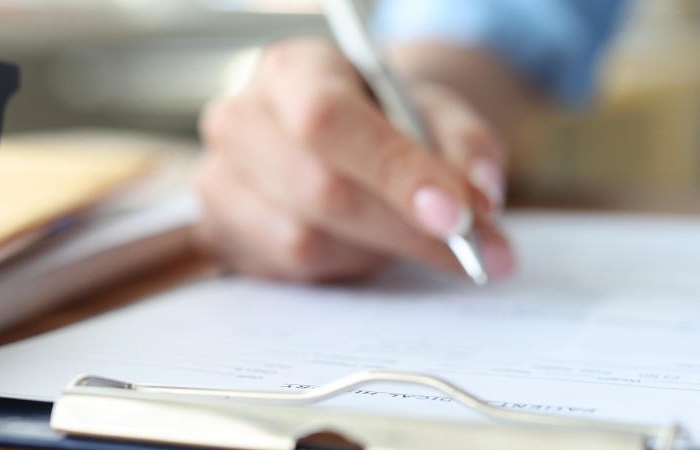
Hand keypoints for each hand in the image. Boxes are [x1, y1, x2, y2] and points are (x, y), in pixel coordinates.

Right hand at [195, 38, 514, 282]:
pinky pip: (288, 274)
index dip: (394, 172)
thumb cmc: (388, 120)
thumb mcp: (439, 114)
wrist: (348, 135)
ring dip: (375, 252)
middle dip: (405, 228)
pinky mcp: (219, 235)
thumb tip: (480, 201)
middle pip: (320, 190)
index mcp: (291, 71)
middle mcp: (241, 121)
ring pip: (305, 243)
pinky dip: (342, 271)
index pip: (329, 120)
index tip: (457, 215)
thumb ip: (468, 148)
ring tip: (407, 235)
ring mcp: (219, 182)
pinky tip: (367, 248)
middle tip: (472, 248)